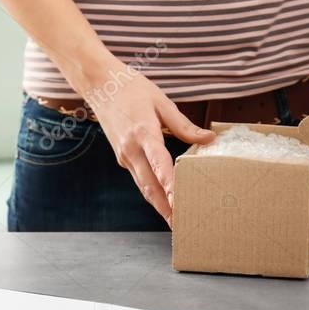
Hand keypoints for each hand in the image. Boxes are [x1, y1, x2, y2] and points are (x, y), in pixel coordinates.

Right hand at [81, 61, 215, 226]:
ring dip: (158, 205)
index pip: (159, 162)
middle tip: (181, 225)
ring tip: (175, 221)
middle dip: (165, 207)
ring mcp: (124, 155)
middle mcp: (131, 149)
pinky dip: (152, 192)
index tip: (179, 201)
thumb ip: (184, 125)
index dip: (170, 183)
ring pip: (143, 186)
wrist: (99, 84)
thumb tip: (209, 138)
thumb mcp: (161, 102)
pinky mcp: (122, 157)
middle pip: (149, 185)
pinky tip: (164, 201)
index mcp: (143, 132)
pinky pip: (139, 178)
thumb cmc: (132, 89)